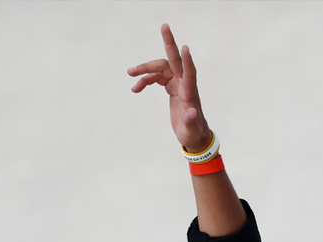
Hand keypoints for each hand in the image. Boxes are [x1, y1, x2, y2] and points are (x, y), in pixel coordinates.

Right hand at [128, 24, 212, 153]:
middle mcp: (184, 83)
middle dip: (169, 43)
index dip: (187, 61)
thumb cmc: (192, 132)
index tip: (184, 47)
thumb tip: (192, 112)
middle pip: (174, 60)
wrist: (192, 134)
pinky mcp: (172, 87)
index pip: (190, 73)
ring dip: (145, 70)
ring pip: (161, 69)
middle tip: (164, 25)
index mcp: (190, 92)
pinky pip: (157, 78)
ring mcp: (178, 83)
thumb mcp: (190, 130)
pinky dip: (146, 81)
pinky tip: (136, 88)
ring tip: (129, 75)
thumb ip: (191, 120)